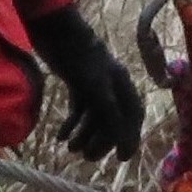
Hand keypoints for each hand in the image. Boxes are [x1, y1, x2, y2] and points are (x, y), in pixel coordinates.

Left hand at [32, 4, 142, 163]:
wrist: (58, 33)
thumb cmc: (81, 59)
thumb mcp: (98, 90)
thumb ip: (111, 116)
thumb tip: (123, 142)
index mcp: (123, 85)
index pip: (134, 116)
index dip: (130, 138)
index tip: (122, 158)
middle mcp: (112, 87)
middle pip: (112, 121)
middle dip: (100, 141)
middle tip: (87, 157)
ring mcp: (94, 85)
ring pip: (93, 118)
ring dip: (83, 135)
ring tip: (70, 148)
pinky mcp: (77, 83)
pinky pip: (78, 110)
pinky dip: (71, 124)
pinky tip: (61, 136)